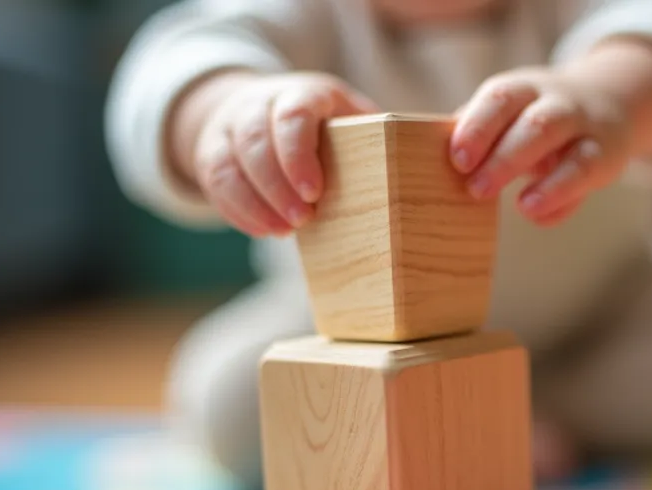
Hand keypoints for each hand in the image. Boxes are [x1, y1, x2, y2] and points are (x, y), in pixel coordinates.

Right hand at [179, 72, 378, 236]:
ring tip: (283, 232)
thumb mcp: (357, 120)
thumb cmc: (331, 127)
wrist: (267, 110)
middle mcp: (260, 105)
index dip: (299, 154)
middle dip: (277, 185)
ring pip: (227, 162)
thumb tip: (438, 169)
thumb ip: (385, 140)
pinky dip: (238, 211)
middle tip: (303, 221)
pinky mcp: (212, 154)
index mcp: (304, 95)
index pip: (293, 115)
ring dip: (255, 202)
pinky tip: (266, 230)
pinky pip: (215, 182)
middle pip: (255, 140)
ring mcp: (230, 129)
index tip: (316, 192)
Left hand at [450, 67, 631, 225]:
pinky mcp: (606, 156)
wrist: (610, 100)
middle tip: (476, 190)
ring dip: (546, 181)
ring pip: (573, 153)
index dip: (478, 127)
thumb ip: (475, 132)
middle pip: (536, 124)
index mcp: (523, 89)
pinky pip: (586, 176)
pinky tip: (537, 214)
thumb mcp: (508, 113)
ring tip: (521, 206)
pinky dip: (562, 196)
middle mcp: (557, 103)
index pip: (500, 99)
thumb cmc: (535, 116)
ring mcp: (586, 128)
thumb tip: (423, 155)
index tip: (457, 158)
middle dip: (505, 157)